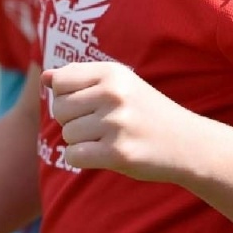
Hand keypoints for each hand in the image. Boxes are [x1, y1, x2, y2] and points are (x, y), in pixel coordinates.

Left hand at [44, 60, 196, 181]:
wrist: (187, 143)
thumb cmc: (145, 112)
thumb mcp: (119, 84)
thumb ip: (80, 78)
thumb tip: (45, 77)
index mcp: (112, 73)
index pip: (59, 82)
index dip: (65, 96)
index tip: (86, 104)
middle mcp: (113, 94)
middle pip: (59, 110)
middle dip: (71, 121)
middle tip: (98, 125)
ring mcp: (116, 123)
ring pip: (67, 135)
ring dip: (81, 142)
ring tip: (108, 138)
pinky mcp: (118, 153)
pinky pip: (74, 156)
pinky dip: (82, 159)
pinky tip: (104, 154)